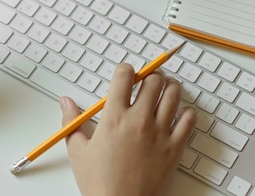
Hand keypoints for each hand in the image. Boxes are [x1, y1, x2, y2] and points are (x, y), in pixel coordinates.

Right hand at [60, 63, 196, 195]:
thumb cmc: (100, 183)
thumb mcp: (78, 150)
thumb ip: (72, 121)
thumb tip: (65, 103)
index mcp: (115, 117)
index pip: (125, 75)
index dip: (126, 70)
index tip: (126, 75)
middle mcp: (140, 120)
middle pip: (153, 79)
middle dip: (150, 76)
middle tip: (147, 82)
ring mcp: (160, 132)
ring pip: (174, 93)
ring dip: (169, 87)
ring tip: (164, 91)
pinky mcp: (175, 147)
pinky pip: (189, 119)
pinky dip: (186, 112)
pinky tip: (178, 115)